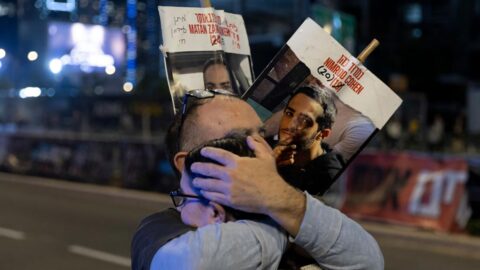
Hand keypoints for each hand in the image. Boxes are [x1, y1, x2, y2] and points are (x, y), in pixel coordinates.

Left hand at [191, 135, 305, 235]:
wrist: (273, 197)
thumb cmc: (270, 176)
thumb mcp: (266, 157)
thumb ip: (257, 146)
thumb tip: (249, 137)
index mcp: (237, 162)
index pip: (219, 155)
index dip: (209, 152)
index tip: (202, 151)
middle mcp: (230, 174)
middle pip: (209, 169)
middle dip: (198, 167)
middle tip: (193, 167)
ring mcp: (228, 188)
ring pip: (208, 184)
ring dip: (199, 182)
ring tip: (195, 181)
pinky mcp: (229, 200)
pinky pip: (213, 196)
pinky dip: (206, 193)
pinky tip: (203, 192)